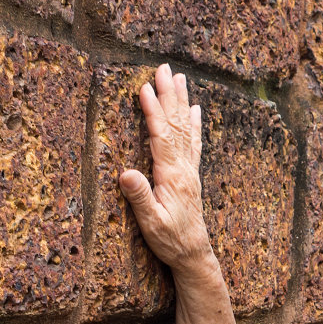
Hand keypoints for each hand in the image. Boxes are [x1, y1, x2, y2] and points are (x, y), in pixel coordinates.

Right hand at [118, 64, 213, 273]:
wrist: (194, 255)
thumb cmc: (171, 241)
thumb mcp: (150, 224)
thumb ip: (139, 198)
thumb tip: (126, 173)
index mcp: (172, 176)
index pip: (161, 136)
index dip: (153, 111)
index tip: (145, 88)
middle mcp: (184, 168)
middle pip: (176, 124)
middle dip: (169, 95)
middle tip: (164, 68)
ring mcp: (190, 170)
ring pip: (186, 129)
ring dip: (182, 102)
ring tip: (180, 78)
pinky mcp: (191, 176)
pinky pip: (194, 143)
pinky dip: (194, 123)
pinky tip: (196, 109)